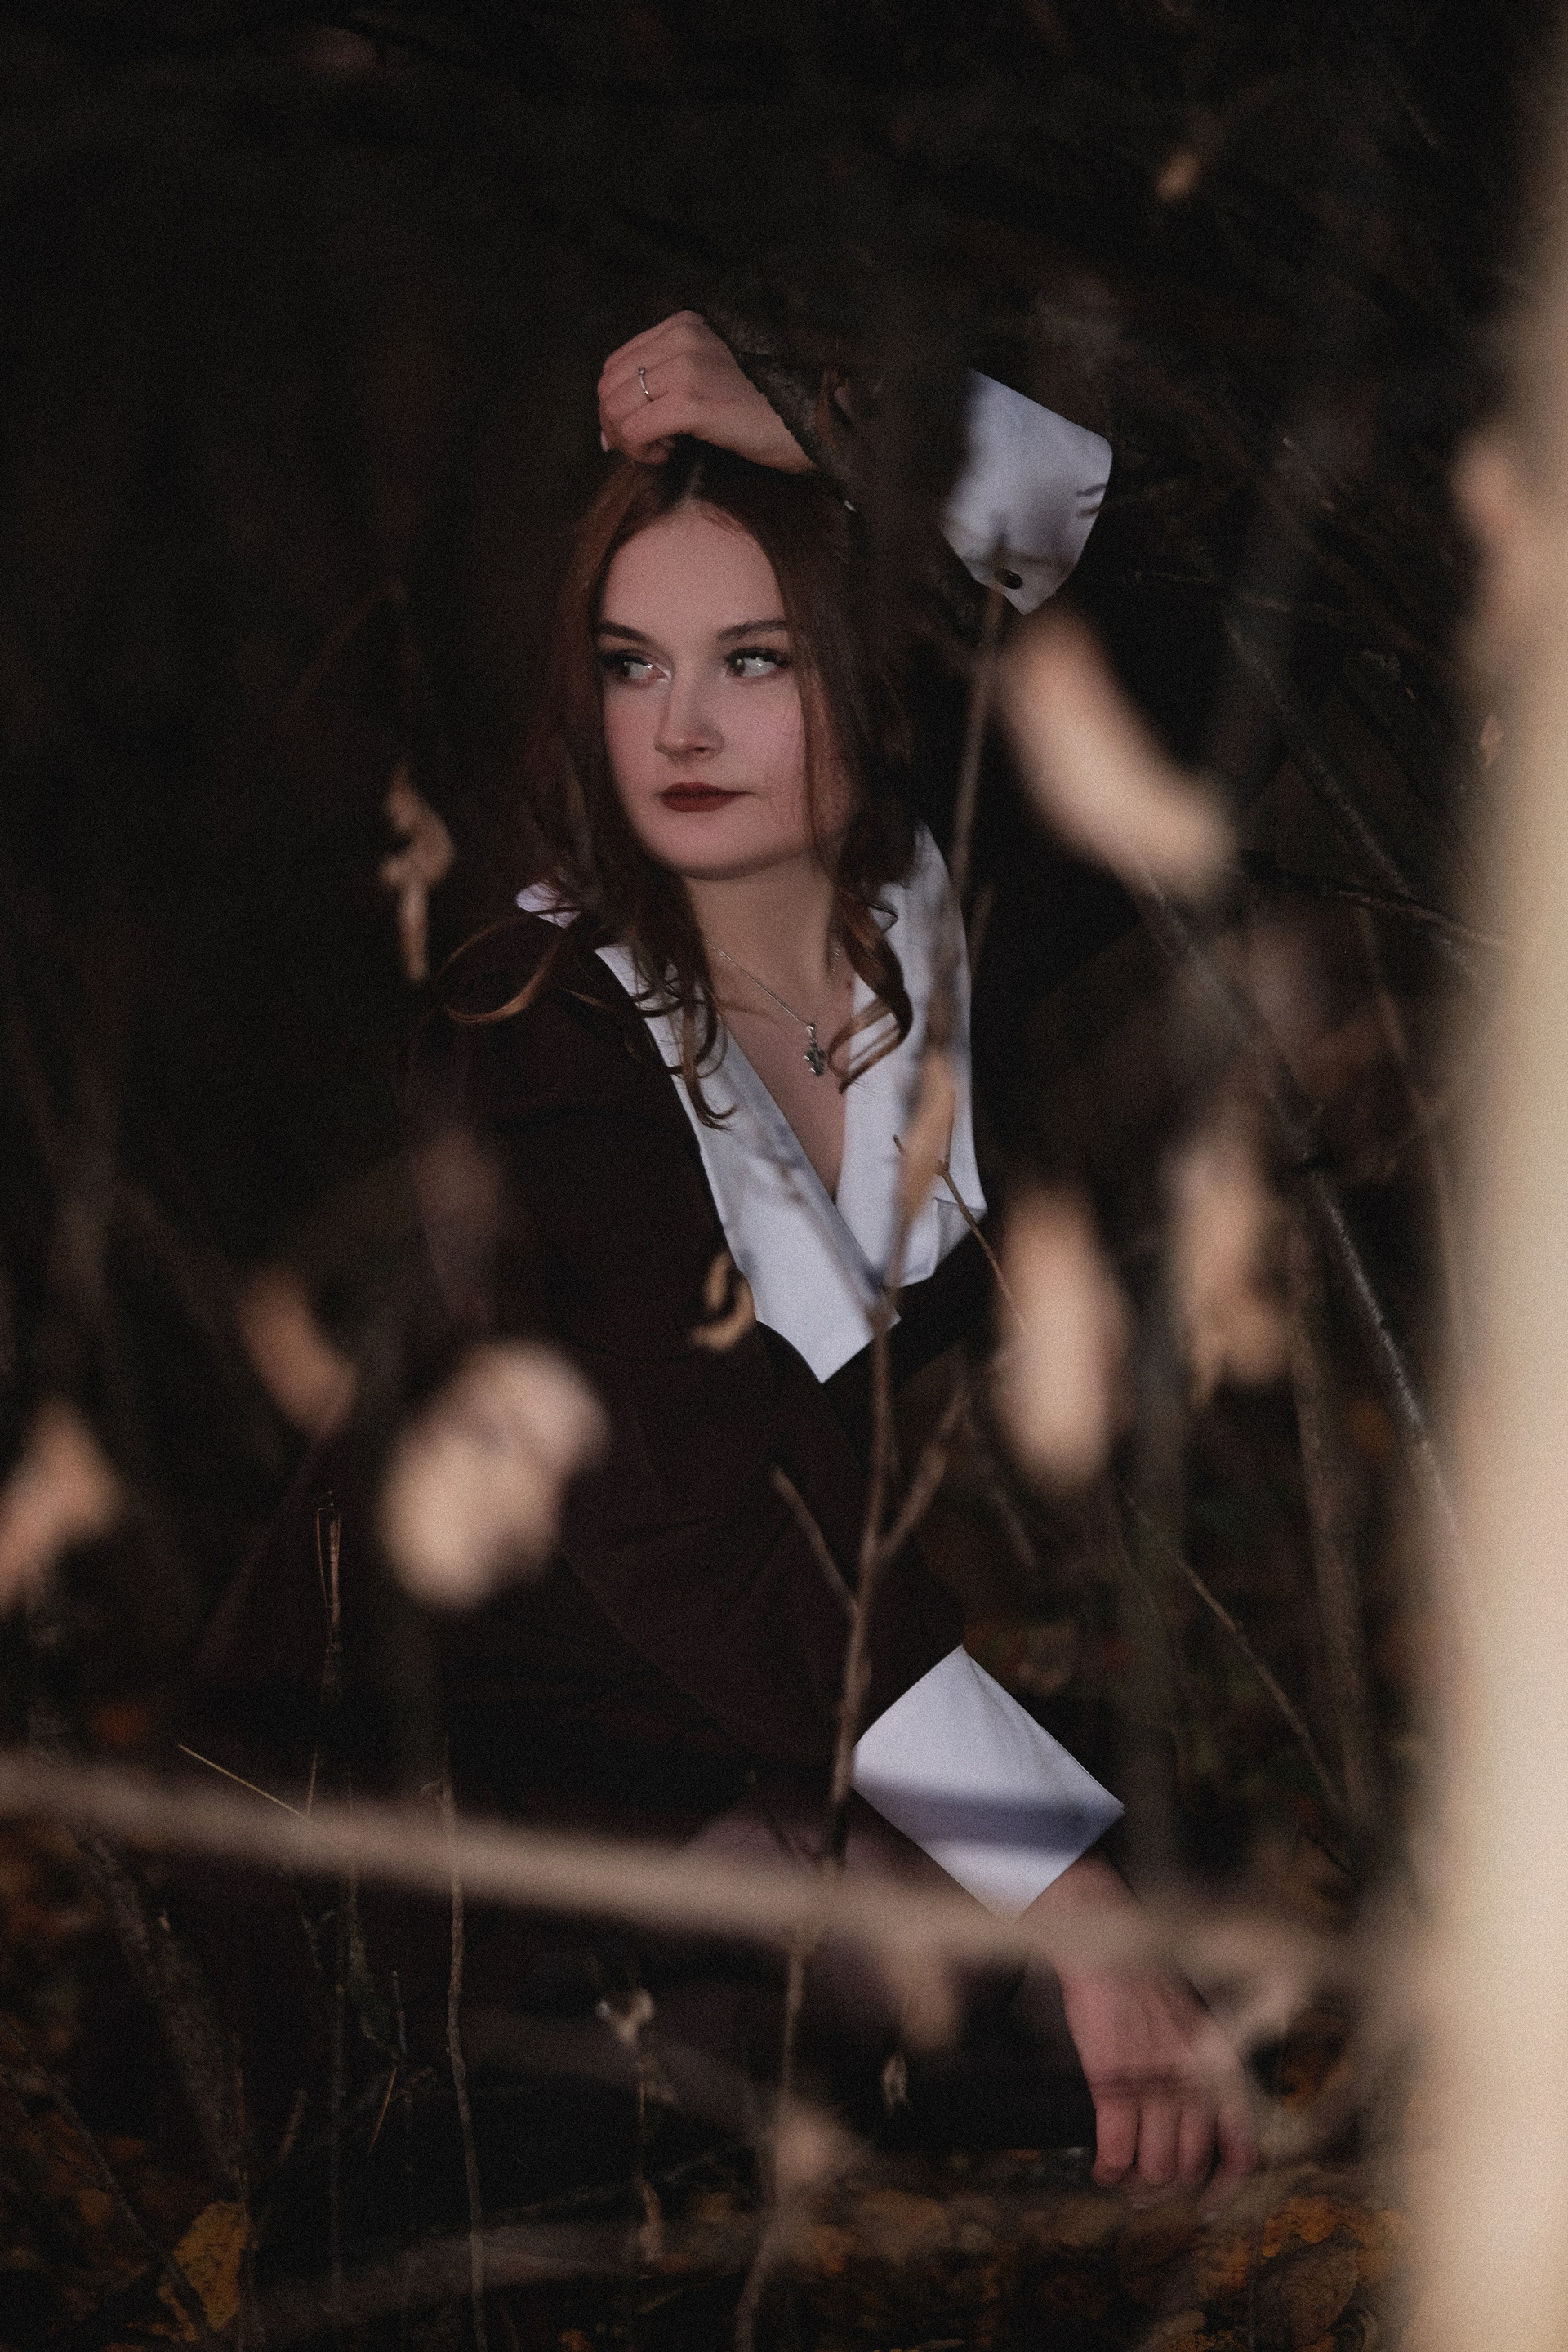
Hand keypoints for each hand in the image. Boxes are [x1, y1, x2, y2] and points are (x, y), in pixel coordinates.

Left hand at [597, 312, 812, 472]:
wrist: (810, 424)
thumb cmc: (763, 412)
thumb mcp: (712, 378)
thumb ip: (666, 383)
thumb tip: (608, 427)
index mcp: (685, 326)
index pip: (618, 364)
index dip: (615, 405)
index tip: (633, 433)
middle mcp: (683, 338)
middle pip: (609, 386)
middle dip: (615, 425)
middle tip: (642, 448)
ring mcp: (688, 367)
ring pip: (617, 409)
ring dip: (629, 441)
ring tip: (660, 451)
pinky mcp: (694, 402)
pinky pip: (636, 430)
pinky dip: (641, 450)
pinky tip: (668, 456)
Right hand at [1026, 1855, 1258, 2211]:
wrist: (1106, 1943)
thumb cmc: (1142, 1983)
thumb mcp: (1190, 2024)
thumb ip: (1198, 2070)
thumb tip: (1193, 2124)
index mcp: (1215, 2066)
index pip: (1239, 2146)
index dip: (1225, 2187)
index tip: (1205, 2207)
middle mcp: (1192, 2077)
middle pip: (1188, 2164)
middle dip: (1164, 2189)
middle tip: (1142, 2193)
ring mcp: (1154, 2078)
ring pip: (1153, 2163)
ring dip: (1134, 2183)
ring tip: (1119, 2179)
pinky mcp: (1114, 2076)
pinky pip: (1116, 2145)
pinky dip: (1108, 2166)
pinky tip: (1100, 2167)